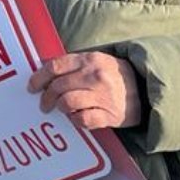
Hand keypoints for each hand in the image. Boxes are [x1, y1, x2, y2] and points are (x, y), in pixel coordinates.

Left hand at [27, 51, 141, 130]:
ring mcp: (104, 96)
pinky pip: (82, 120)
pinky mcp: (110, 115)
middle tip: (44, 105)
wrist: (146, 89)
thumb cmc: (114, 75)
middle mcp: (95, 76)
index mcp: (89, 59)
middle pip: (58, 87)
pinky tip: (77, 118)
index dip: (39, 77)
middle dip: (46, 97)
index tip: (32, 86)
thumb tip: (43, 73)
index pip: (55, 66)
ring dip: (61, 108)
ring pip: (67, 103)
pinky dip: (75, 120)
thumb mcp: (95, 61)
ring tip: (62, 109)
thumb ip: (73, 65)